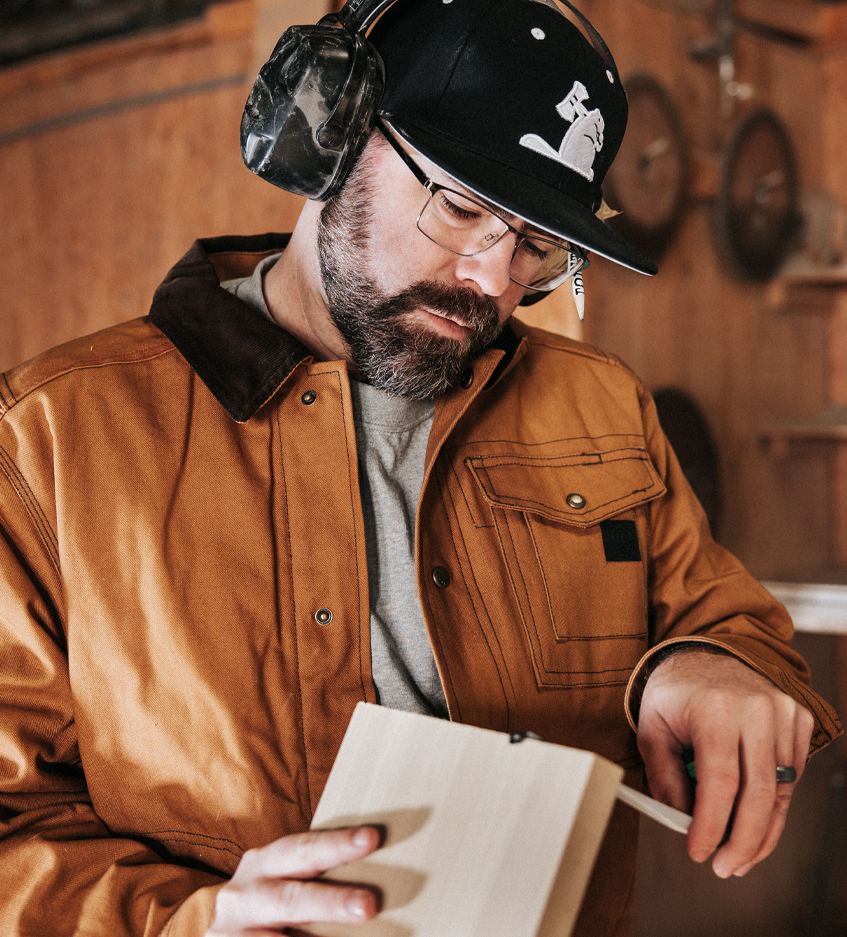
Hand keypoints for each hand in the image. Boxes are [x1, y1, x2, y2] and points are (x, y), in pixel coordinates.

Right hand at [205, 826, 380, 935]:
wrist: (230, 936)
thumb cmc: (271, 906)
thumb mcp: (283, 882)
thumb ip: (314, 877)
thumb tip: (378, 880)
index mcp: (262, 863)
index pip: (302, 849)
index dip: (336, 843)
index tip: (372, 837)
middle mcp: (241, 895)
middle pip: (290, 899)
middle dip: (330, 902)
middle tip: (368, 905)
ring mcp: (228, 932)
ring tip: (357, 929)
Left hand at [637, 649, 813, 878]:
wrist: (705, 652)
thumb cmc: (674, 692)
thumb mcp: (651, 728)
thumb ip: (663, 775)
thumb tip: (681, 821)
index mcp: (715, 710)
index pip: (720, 784)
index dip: (712, 827)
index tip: (698, 853)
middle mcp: (756, 710)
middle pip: (759, 795)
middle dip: (743, 842)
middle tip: (725, 868)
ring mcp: (783, 713)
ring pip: (781, 792)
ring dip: (762, 832)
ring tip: (739, 858)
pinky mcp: (799, 719)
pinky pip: (791, 776)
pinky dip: (774, 805)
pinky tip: (753, 821)